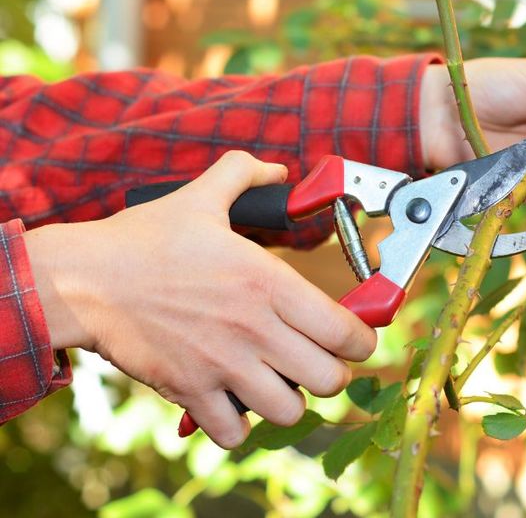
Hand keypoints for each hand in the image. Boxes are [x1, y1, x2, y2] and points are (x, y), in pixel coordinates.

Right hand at [25, 151, 376, 448]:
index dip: (362, 341)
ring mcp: (223, 365)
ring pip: (290, 412)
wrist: (84, 280)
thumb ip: (244, 174)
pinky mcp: (190, 392)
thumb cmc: (144, 240)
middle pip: (329, 379)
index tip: (355, 339)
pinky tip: (234, 401)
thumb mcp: (201, 196)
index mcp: (268, 281)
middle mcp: (254, 328)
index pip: (346, 331)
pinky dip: (240, 425)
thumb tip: (278, 170)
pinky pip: (235, 434)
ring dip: (289, 401)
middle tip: (316, 360)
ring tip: (277, 381)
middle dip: (331, 373)